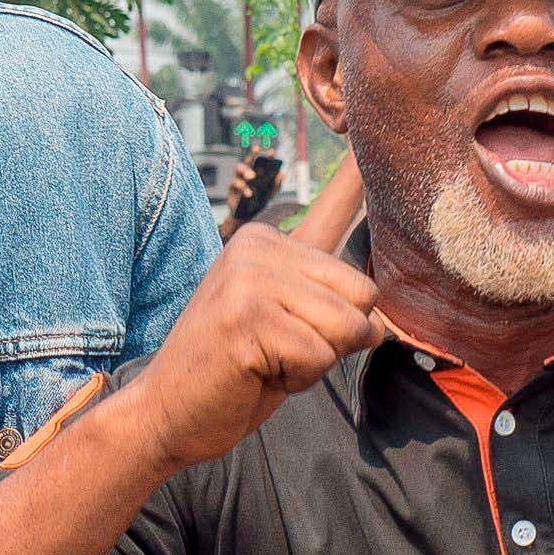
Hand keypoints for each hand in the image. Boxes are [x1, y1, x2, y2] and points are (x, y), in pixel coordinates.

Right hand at [132, 226, 378, 470]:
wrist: (167, 412)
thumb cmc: (236, 371)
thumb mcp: (285, 315)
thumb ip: (328, 294)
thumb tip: (385, 300)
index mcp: (264, 240)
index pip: (349, 247)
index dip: (359, 246)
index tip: (372, 143)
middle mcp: (255, 248)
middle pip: (362, 296)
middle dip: (336, 338)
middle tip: (281, 349)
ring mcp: (247, 280)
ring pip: (346, 327)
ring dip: (316, 360)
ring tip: (269, 360)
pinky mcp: (245, 319)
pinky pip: (319, 356)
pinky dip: (297, 379)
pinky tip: (256, 374)